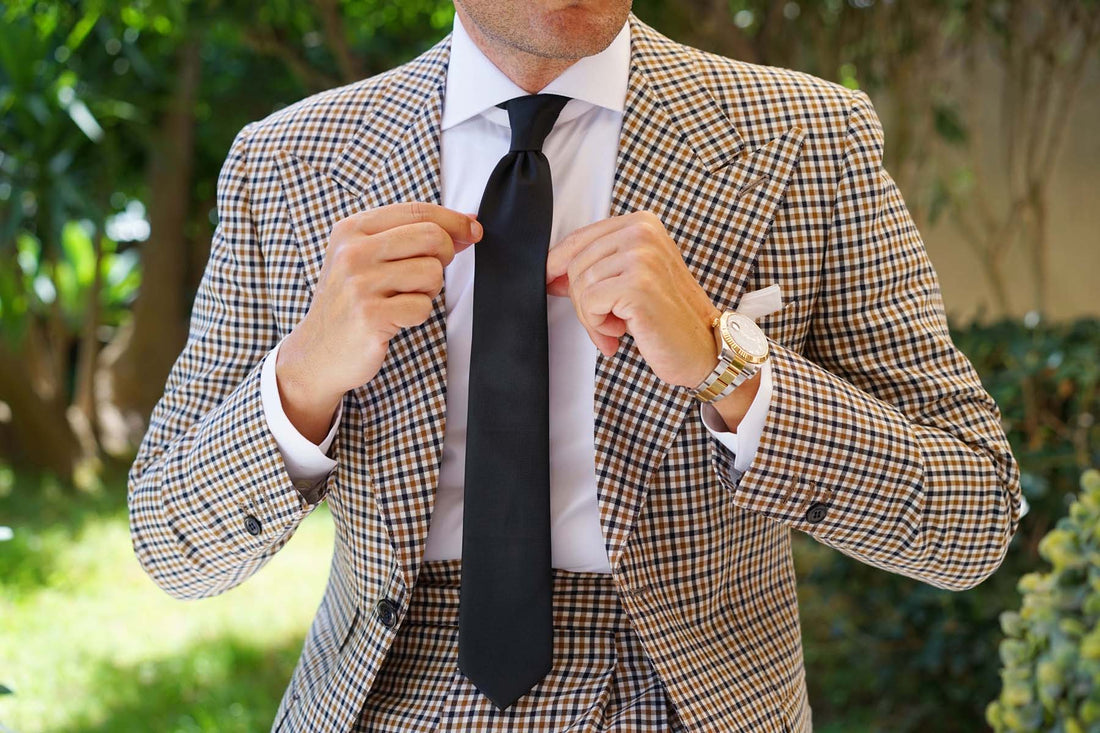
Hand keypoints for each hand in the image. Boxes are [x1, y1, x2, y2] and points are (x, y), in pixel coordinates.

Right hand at [277, 202, 481, 441]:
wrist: (317, 352)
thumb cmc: (350, 302)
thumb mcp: (365, 257)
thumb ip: (409, 236)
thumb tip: (468, 223)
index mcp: (352, 229)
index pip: (417, 211)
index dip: (454, 220)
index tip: (472, 231)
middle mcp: (353, 252)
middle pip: (431, 237)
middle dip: (444, 256)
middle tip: (426, 276)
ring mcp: (359, 284)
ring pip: (432, 273)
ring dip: (428, 291)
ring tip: (401, 299)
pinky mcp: (370, 316)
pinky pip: (422, 307)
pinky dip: (416, 316)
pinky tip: (394, 319)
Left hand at [545, 210, 720, 389]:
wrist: (702, 348)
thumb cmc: (667, 316)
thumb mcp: (629, 280)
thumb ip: (596, 268)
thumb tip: (552, 271)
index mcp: (641, 223)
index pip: (580, 238)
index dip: (558, 264)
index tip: (551, 282)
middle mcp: (643, 233)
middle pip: (575, 263)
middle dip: (581, 300)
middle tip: (604, 321)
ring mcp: (642, 257)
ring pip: (580, 285)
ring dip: (591, 317)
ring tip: (616, 327)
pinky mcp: (638, 285)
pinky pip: (589, 303)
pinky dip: (597, 325)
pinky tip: (620, 332)